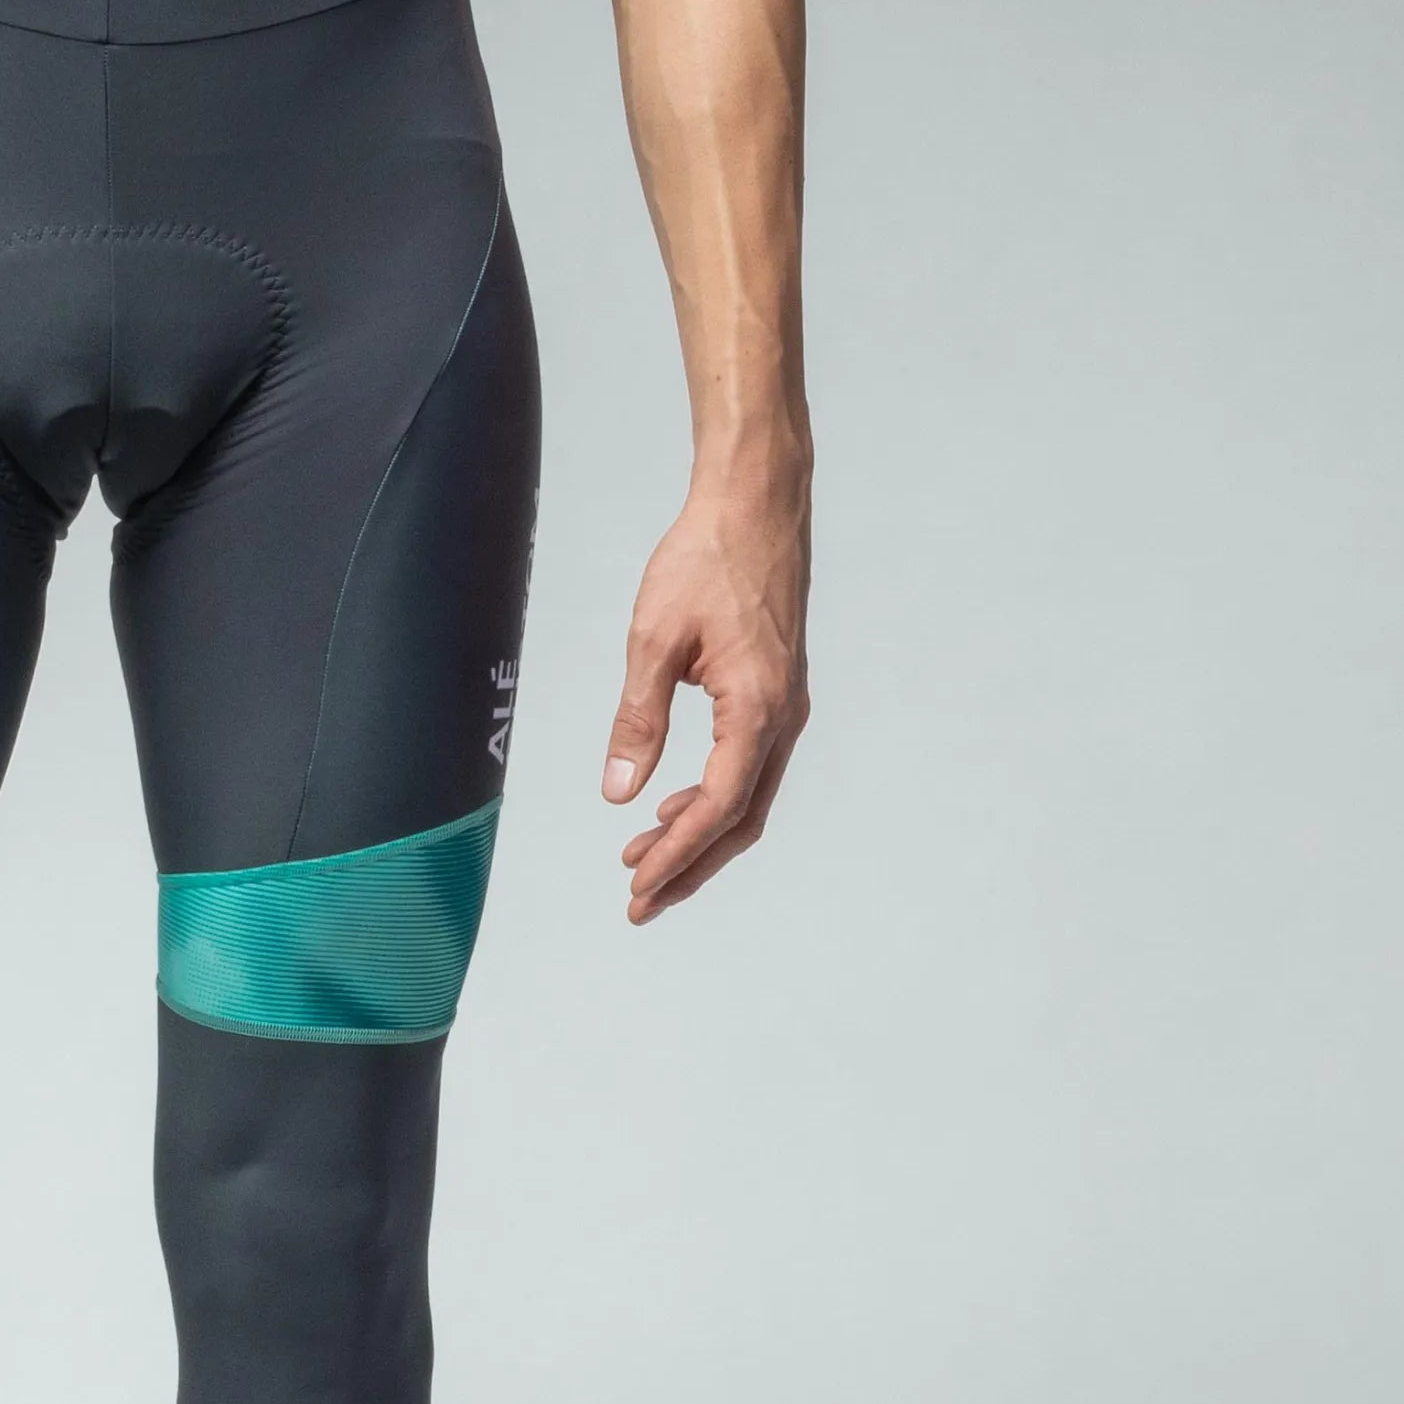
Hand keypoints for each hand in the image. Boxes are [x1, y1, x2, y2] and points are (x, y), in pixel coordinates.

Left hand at [603, 463, 810, 923]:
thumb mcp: (654, 640)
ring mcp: (785, 705)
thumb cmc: (706, 559)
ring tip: (644, 856)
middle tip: (640, 899)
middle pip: (740, 819)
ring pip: (748, 796)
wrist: (755, 504)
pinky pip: (750, 765)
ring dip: (699, 833)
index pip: (717, 807)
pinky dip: (714, 796)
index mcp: (756, 709)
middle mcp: (782, 716)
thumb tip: (618, 789)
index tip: (637, 885)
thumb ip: (637, 719)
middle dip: (689, 864)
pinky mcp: (776, 691)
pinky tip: (674, 800)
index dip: (676, 854)